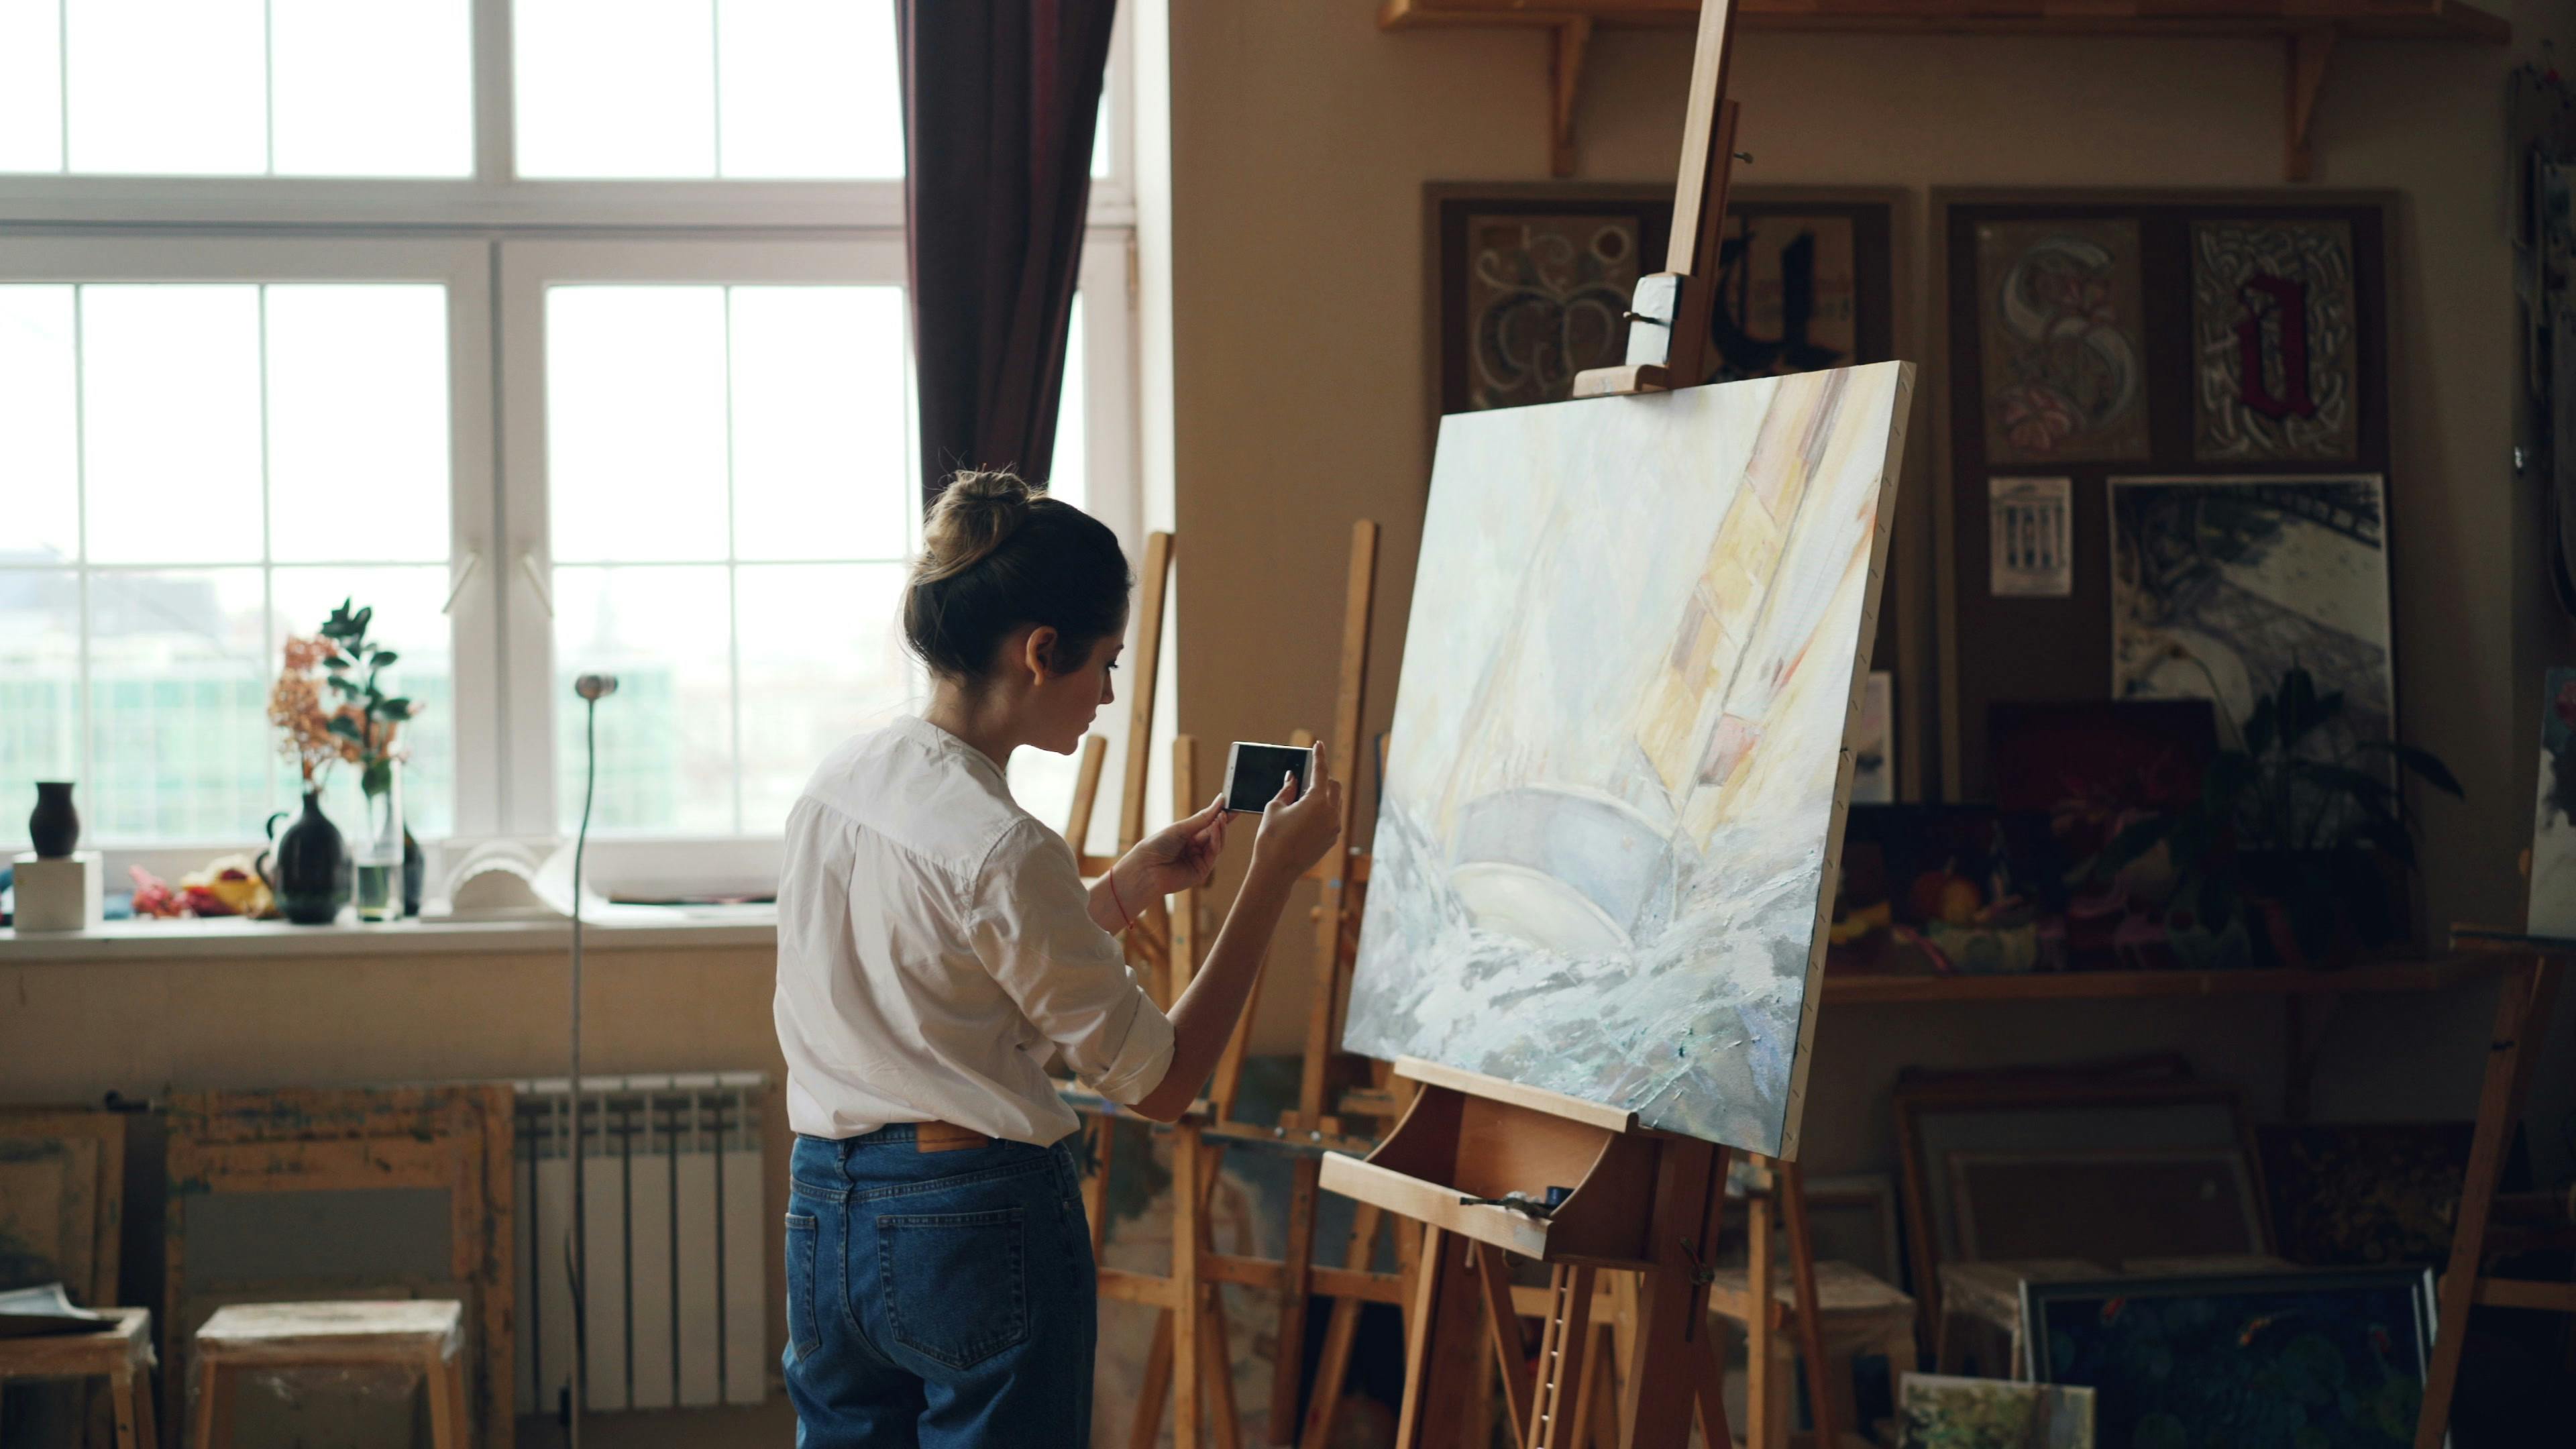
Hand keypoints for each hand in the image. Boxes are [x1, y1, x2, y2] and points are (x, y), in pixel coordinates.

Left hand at [1122, 794, 1231, 897]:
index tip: (1231, 805)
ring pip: (1218, 844)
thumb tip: (1221, 800)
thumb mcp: (1182, 827)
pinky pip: (1214, 853)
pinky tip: (1215, 828)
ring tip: (1221, 817)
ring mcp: (1199, 860)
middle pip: (1215, 834)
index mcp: (1188, 837)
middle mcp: (1195, 849)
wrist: (1147, 867)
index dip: (1220, 816)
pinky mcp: (1202, 871)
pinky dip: (1216, 839)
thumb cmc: (1158, 845)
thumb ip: (1203, 817)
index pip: (1208, 825)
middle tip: (1229, 810)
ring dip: (1220, 829)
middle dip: (1222, 822)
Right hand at [1252, 740, 1344, 877]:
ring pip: (1336, 803)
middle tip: (1307, 778)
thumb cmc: (1271, 838)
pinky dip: (1324, 811)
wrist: (1276, 870)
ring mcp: (1334, 828)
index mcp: (1317, 801)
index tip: (1318, 745)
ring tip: (1305, 798)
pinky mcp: (1332, 839)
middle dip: (1323, 778)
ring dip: (1324, 795)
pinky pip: (1333, 818)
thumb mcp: (1275, 807)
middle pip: (1334, 786)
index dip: (1318, 756)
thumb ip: (1287, 789)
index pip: (1321, 771)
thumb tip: (1293, 778)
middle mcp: (1331, 813)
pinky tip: (1308, 815)